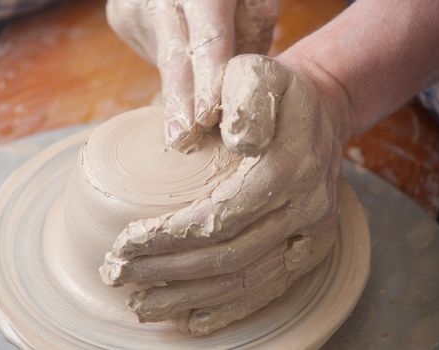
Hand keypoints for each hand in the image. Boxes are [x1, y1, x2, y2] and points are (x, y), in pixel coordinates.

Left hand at [100, 54, 353, 334]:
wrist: (319, 110)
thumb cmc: (276, 92)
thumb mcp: (258, 72)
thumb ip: (245, 98)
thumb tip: (236, 139)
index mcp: (289, 167)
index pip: (221, 216)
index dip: (170, 237)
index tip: (124, 244)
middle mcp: (305, 209)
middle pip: (229, 256)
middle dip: (168, 271)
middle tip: (118, 275)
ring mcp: (311, 235)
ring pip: (246, 281)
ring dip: (189, 297)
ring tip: (141, 304)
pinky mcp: (309, 250)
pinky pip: (270, 290)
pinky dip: (228, 309)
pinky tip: (192, 319)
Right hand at [106, 0, 280, 150]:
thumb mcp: (252, 0)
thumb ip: (250, 36)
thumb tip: (241, 90)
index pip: (209, 40)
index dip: (208, 80)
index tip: (206, 117)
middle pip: (173, 58)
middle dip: (179, 104)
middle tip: (181, 140)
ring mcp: (135, 7)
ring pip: (161, 62)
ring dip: (177, 95)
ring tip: (182, 130)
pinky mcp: (121, 18)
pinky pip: (151, 54)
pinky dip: (169, 68)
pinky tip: (180, 61)